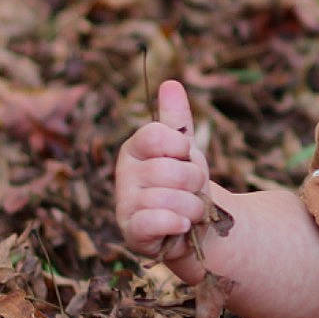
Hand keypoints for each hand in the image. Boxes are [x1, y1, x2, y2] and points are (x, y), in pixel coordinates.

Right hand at [115, 80, 210, 270]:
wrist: (194, 227)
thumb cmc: (186, 185)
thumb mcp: (185, 150)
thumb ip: (177, 120)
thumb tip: (170, 84)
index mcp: (133, 150)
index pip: (155, 135)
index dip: (180, 147)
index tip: (186, 157)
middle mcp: (124, 175)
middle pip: (168, 170)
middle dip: (194, 182)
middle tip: (193, 190)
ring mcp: (125, 205)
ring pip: (167, 198)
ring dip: (193, 207)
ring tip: (190, 211)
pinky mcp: (132, 232)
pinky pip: (153, 221)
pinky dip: (176, 223)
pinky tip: (182, 225)